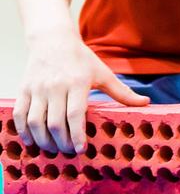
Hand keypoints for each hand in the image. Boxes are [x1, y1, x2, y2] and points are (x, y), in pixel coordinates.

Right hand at [14, 33, 148, 154]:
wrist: (53, 40)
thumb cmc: (81, 59)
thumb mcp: (103, 73)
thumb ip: (122, 92)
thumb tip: (145, 103)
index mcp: (78, 82)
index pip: (75, 114)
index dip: (76, 134)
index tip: (81, 149)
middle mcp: (56, 86)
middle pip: (54, 122)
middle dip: (61, 142)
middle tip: (68, 152)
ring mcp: (37, 89)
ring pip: (35, 121)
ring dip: (42, 140)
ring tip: (52, 149)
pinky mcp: (24, 90)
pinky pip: (20, 114)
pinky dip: (23, 130)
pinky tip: (31, 140)